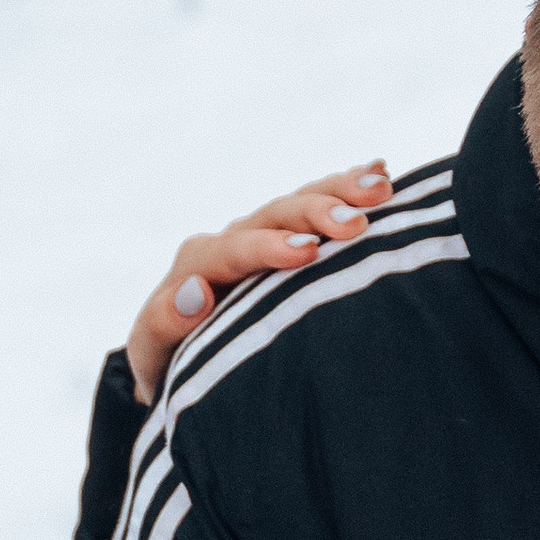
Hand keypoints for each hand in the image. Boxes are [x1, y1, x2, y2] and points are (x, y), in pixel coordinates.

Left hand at [127, 163, 392, 402]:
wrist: (185, 358)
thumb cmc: (172, 364)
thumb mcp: (156, 352)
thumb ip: (165, 324)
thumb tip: (194, 293)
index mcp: (199, 264)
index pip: (233, 249)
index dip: (268, 247)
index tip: (306, 251)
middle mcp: (234, 240)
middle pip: (274, 215)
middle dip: (314, 213)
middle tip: (355, 221)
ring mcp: (267, 235)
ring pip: (303, 203)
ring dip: (340, 192)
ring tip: (379, 186)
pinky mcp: (294, 239)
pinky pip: (322, 207)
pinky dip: (349, 190)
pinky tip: (383, 175)